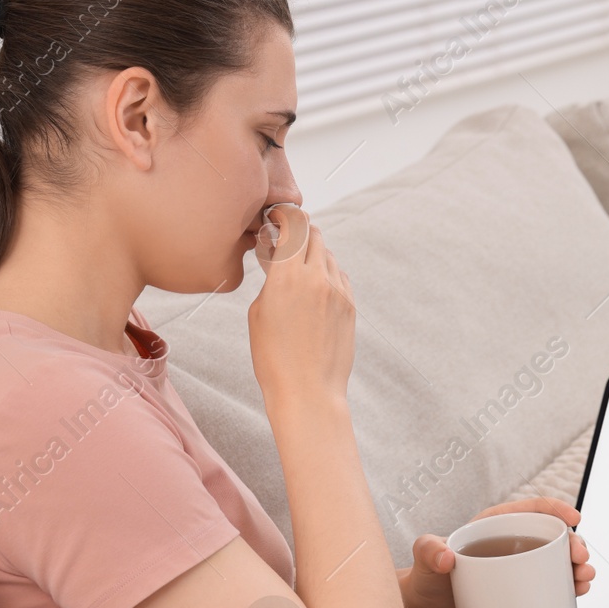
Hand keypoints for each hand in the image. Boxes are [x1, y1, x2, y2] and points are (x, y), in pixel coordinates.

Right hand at [247, 215, 354, 410]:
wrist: (308, 392)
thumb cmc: (273, 358)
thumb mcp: (258, 313)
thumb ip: (271, 279)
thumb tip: (279, 262)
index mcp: (287, 277)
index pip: (293, 226)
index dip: (285, 215)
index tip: (277, 217)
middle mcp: (317, 278)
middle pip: (314, 235)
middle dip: (300, 232)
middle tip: (286, 240)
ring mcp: (338, 292)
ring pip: (328, 256)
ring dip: (314, 254)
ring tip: (298, 270)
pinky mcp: (350, 306)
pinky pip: (340, 276)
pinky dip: (327, 274)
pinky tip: (315, 289)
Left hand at [400, 497, 594, 607]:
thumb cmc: (422, 580)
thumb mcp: (423, 560)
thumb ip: (428, 551)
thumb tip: (447, 557)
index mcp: (493, 527)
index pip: (530, 510)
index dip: (556, 510)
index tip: (573, 519)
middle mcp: (508, 546)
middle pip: (550, 539)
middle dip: (573, 545)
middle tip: (580, 560)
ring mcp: (514, 571)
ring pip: (555, 564)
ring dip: (576, 568)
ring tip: (584, 579)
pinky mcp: (517, 594)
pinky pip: (548, 587)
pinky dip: (567, 588)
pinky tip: (578, 592)